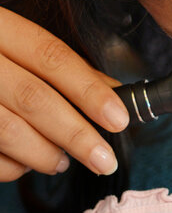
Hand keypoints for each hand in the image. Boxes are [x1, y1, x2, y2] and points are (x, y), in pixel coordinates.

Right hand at [0, 6, 128, 180]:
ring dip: (45, 155)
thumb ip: (61, 67)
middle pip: (33, 98)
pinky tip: (24, 164)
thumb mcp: (16, 45)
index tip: (119, 119)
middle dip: (77, 136)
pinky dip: (12, 167)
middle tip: (105, 160)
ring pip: (8, 131)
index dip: (89, 90)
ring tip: (62, 162)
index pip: (51, 56)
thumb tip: (113, 93)